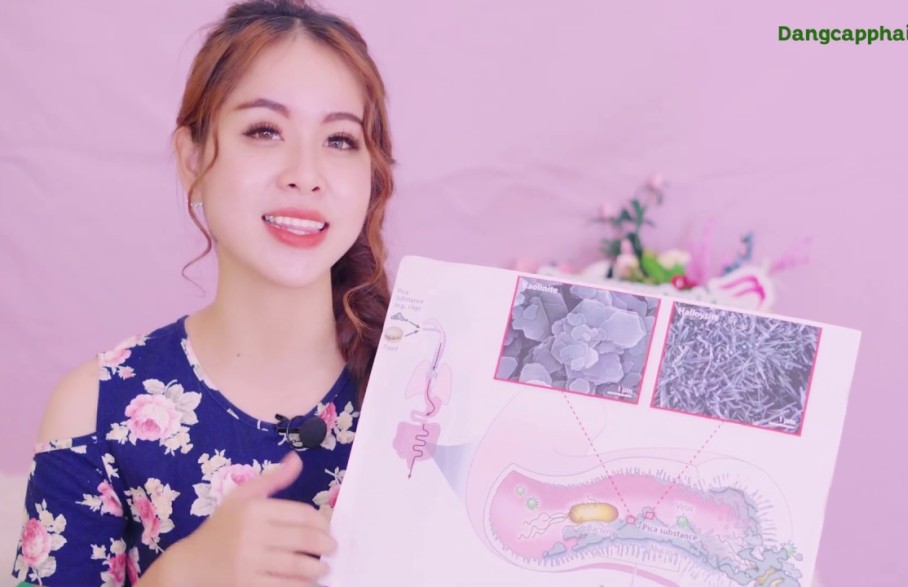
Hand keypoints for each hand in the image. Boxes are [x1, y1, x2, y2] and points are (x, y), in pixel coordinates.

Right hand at [152, 451, 335, 585]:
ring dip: (318, 567)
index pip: (302, 513)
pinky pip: (285, 586)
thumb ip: (273, 479)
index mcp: (254, 509)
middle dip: (325, 545)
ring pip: (298, 565)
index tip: (327, 529)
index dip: (322, 522)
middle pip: (304, 539)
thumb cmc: (220, 528)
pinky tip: (309, 582)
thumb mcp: (241, 497)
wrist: (190, 565)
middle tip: (332, 548)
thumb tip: (296, 459)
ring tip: (323, 567)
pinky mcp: (248, 585)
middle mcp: (253, 534)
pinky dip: (303, 585)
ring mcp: (250, 562)